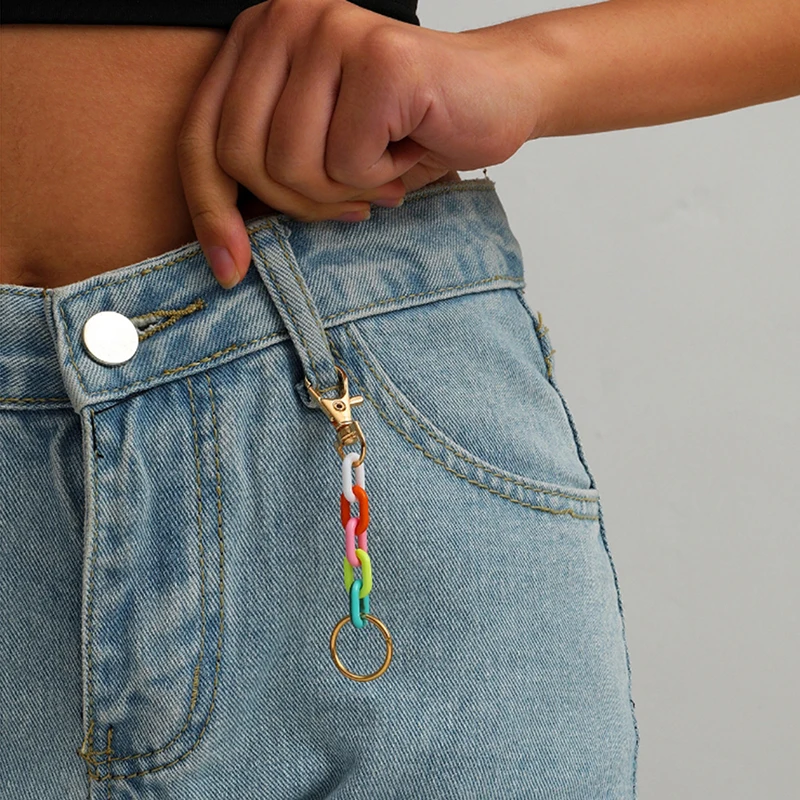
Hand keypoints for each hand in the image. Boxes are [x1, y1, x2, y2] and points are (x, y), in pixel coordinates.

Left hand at [177, 0, 539, 287]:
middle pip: (241, 158)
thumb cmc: (405, 130)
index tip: (230, 267)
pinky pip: (348, 161)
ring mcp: (330, 30)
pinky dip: (382, 177)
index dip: (208, 210)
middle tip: (351, 195)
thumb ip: (266, 175)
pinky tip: (407, 149)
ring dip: (346, 189)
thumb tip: (221, 253)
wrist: (497, 97)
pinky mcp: (378, 56)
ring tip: (382, 166)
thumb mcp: (318, 155)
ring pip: (292, 164)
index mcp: (257, 41)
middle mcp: (283, 20)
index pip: (200, 137)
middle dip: (300, 201)